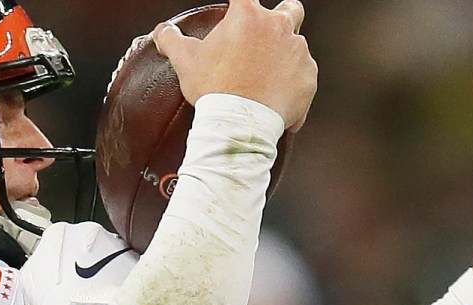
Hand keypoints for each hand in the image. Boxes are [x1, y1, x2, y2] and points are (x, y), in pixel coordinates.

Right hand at [156, 0, 316, 132]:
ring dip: (286, 55)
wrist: (240, 124)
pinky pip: (305, 75)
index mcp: (248, 14)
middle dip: (282, 17)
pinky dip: (294, 84)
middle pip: (291, 7)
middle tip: (268, 36)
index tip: (239, 9)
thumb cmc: (214, 89)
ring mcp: (298, 51)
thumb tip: (163, 32)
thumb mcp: (185, 60)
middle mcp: (278, 26)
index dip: (242, 2)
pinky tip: (277, 97)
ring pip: (298, 44)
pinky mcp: (309, 77)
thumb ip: (172, 39)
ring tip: (268, 76)